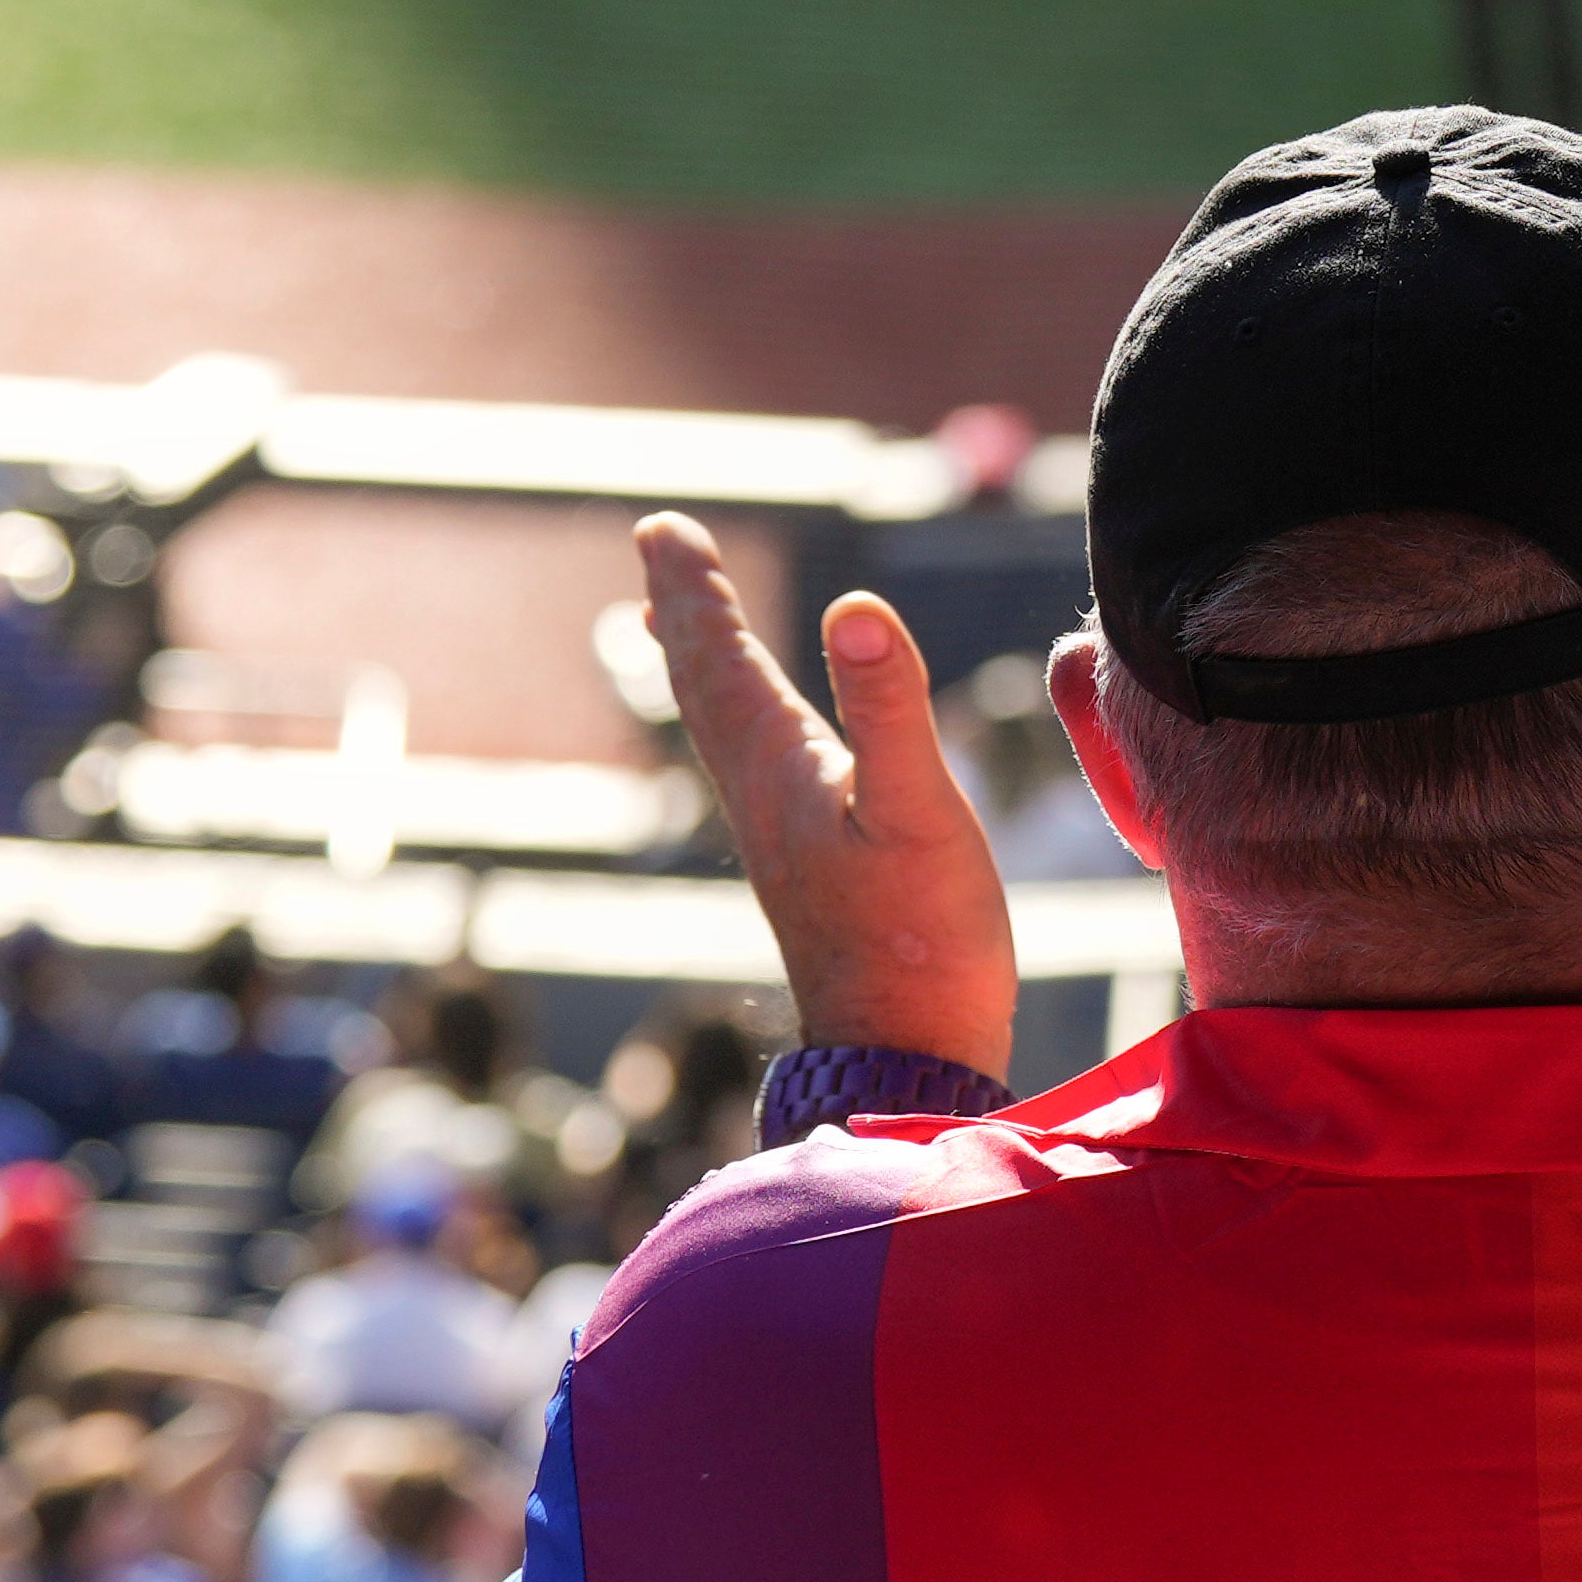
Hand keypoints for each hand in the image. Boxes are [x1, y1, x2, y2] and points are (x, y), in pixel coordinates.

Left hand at [635, 512, 1017, 1079]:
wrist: (908, 1054)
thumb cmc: (920, 937)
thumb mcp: (916, 810)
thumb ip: (887, 708)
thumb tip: (853, 605)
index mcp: (779, 767)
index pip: (719, 657)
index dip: (694, 589)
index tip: (661, 527)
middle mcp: (763, 793)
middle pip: (704, 684)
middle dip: (687, 610)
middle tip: (662, 548)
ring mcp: (782, 833)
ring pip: (722, 726)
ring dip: (704, 662)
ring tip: (683, 624)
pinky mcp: (809, 863)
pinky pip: (754, 762)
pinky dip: (742, 719)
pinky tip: (767, 733)